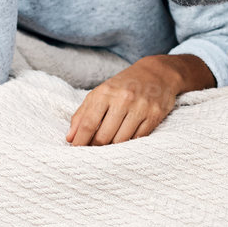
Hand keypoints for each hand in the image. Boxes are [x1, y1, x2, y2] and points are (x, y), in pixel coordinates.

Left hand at [66, 55, 202, 145]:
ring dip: (112, 149)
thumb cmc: (123, 85)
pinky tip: (125, 144)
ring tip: (108, 150)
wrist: (157, 73)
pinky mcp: (155, 115)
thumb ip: (82, 114)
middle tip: (93, 153)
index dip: (80, 141)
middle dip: (96, 148)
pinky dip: (129, 144)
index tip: (76, 151)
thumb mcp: (100, 93)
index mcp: (105, 92)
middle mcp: (123, 99)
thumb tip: (70, 138)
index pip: (88, 123)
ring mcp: (140, 107)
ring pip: (121, 140)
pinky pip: (138, 139)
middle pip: (104, 136)